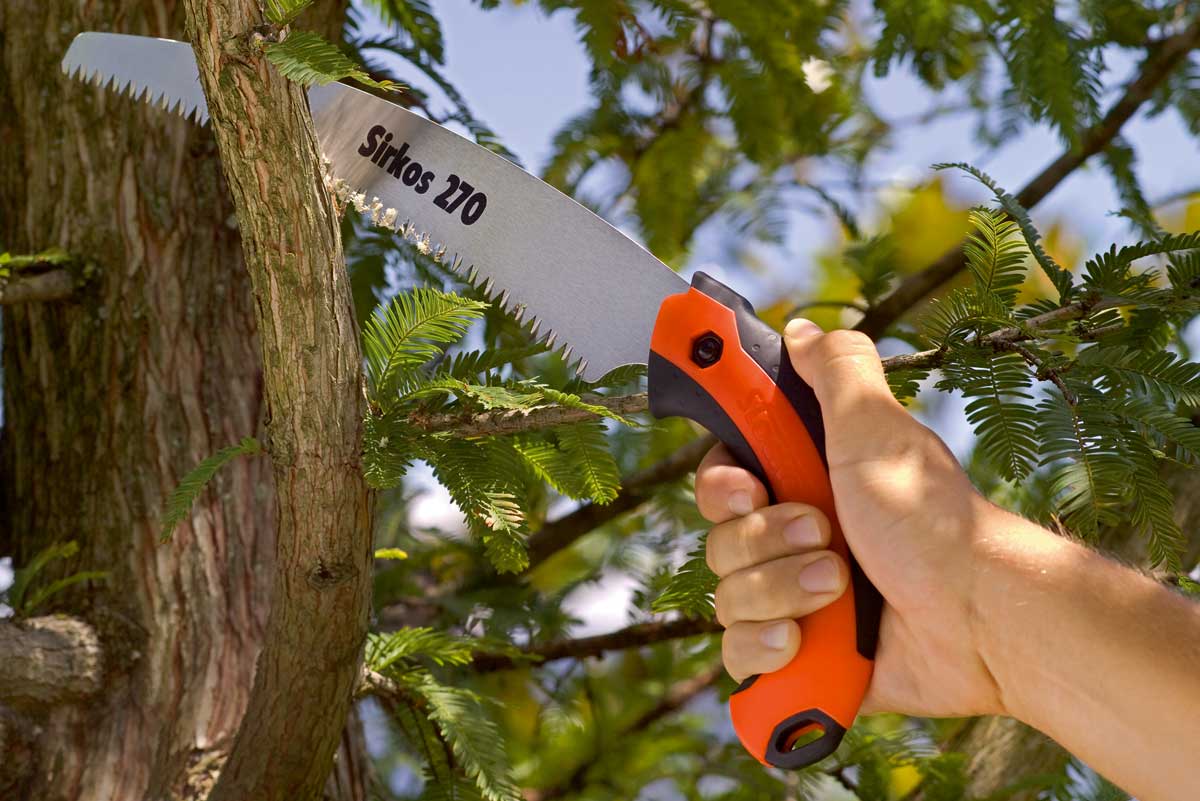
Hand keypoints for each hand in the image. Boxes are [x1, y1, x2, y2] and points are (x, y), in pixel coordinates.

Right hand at [697, 320, 1017, 717]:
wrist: (977, 622)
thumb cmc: (932, 522)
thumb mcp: (878, 431)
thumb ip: (836, 373)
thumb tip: (800, 330)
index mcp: (804, 486)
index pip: (722, 481)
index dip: (722, 486)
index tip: (748, 489)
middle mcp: (793, 543)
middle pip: (720, 541)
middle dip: (767, 542)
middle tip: (825, 536)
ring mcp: (794, 602)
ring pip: (728, 599)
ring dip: (781, 591)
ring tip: (839, 589)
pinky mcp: (801, 658)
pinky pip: (740, 656)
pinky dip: (768, 649)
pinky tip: (807, 642)